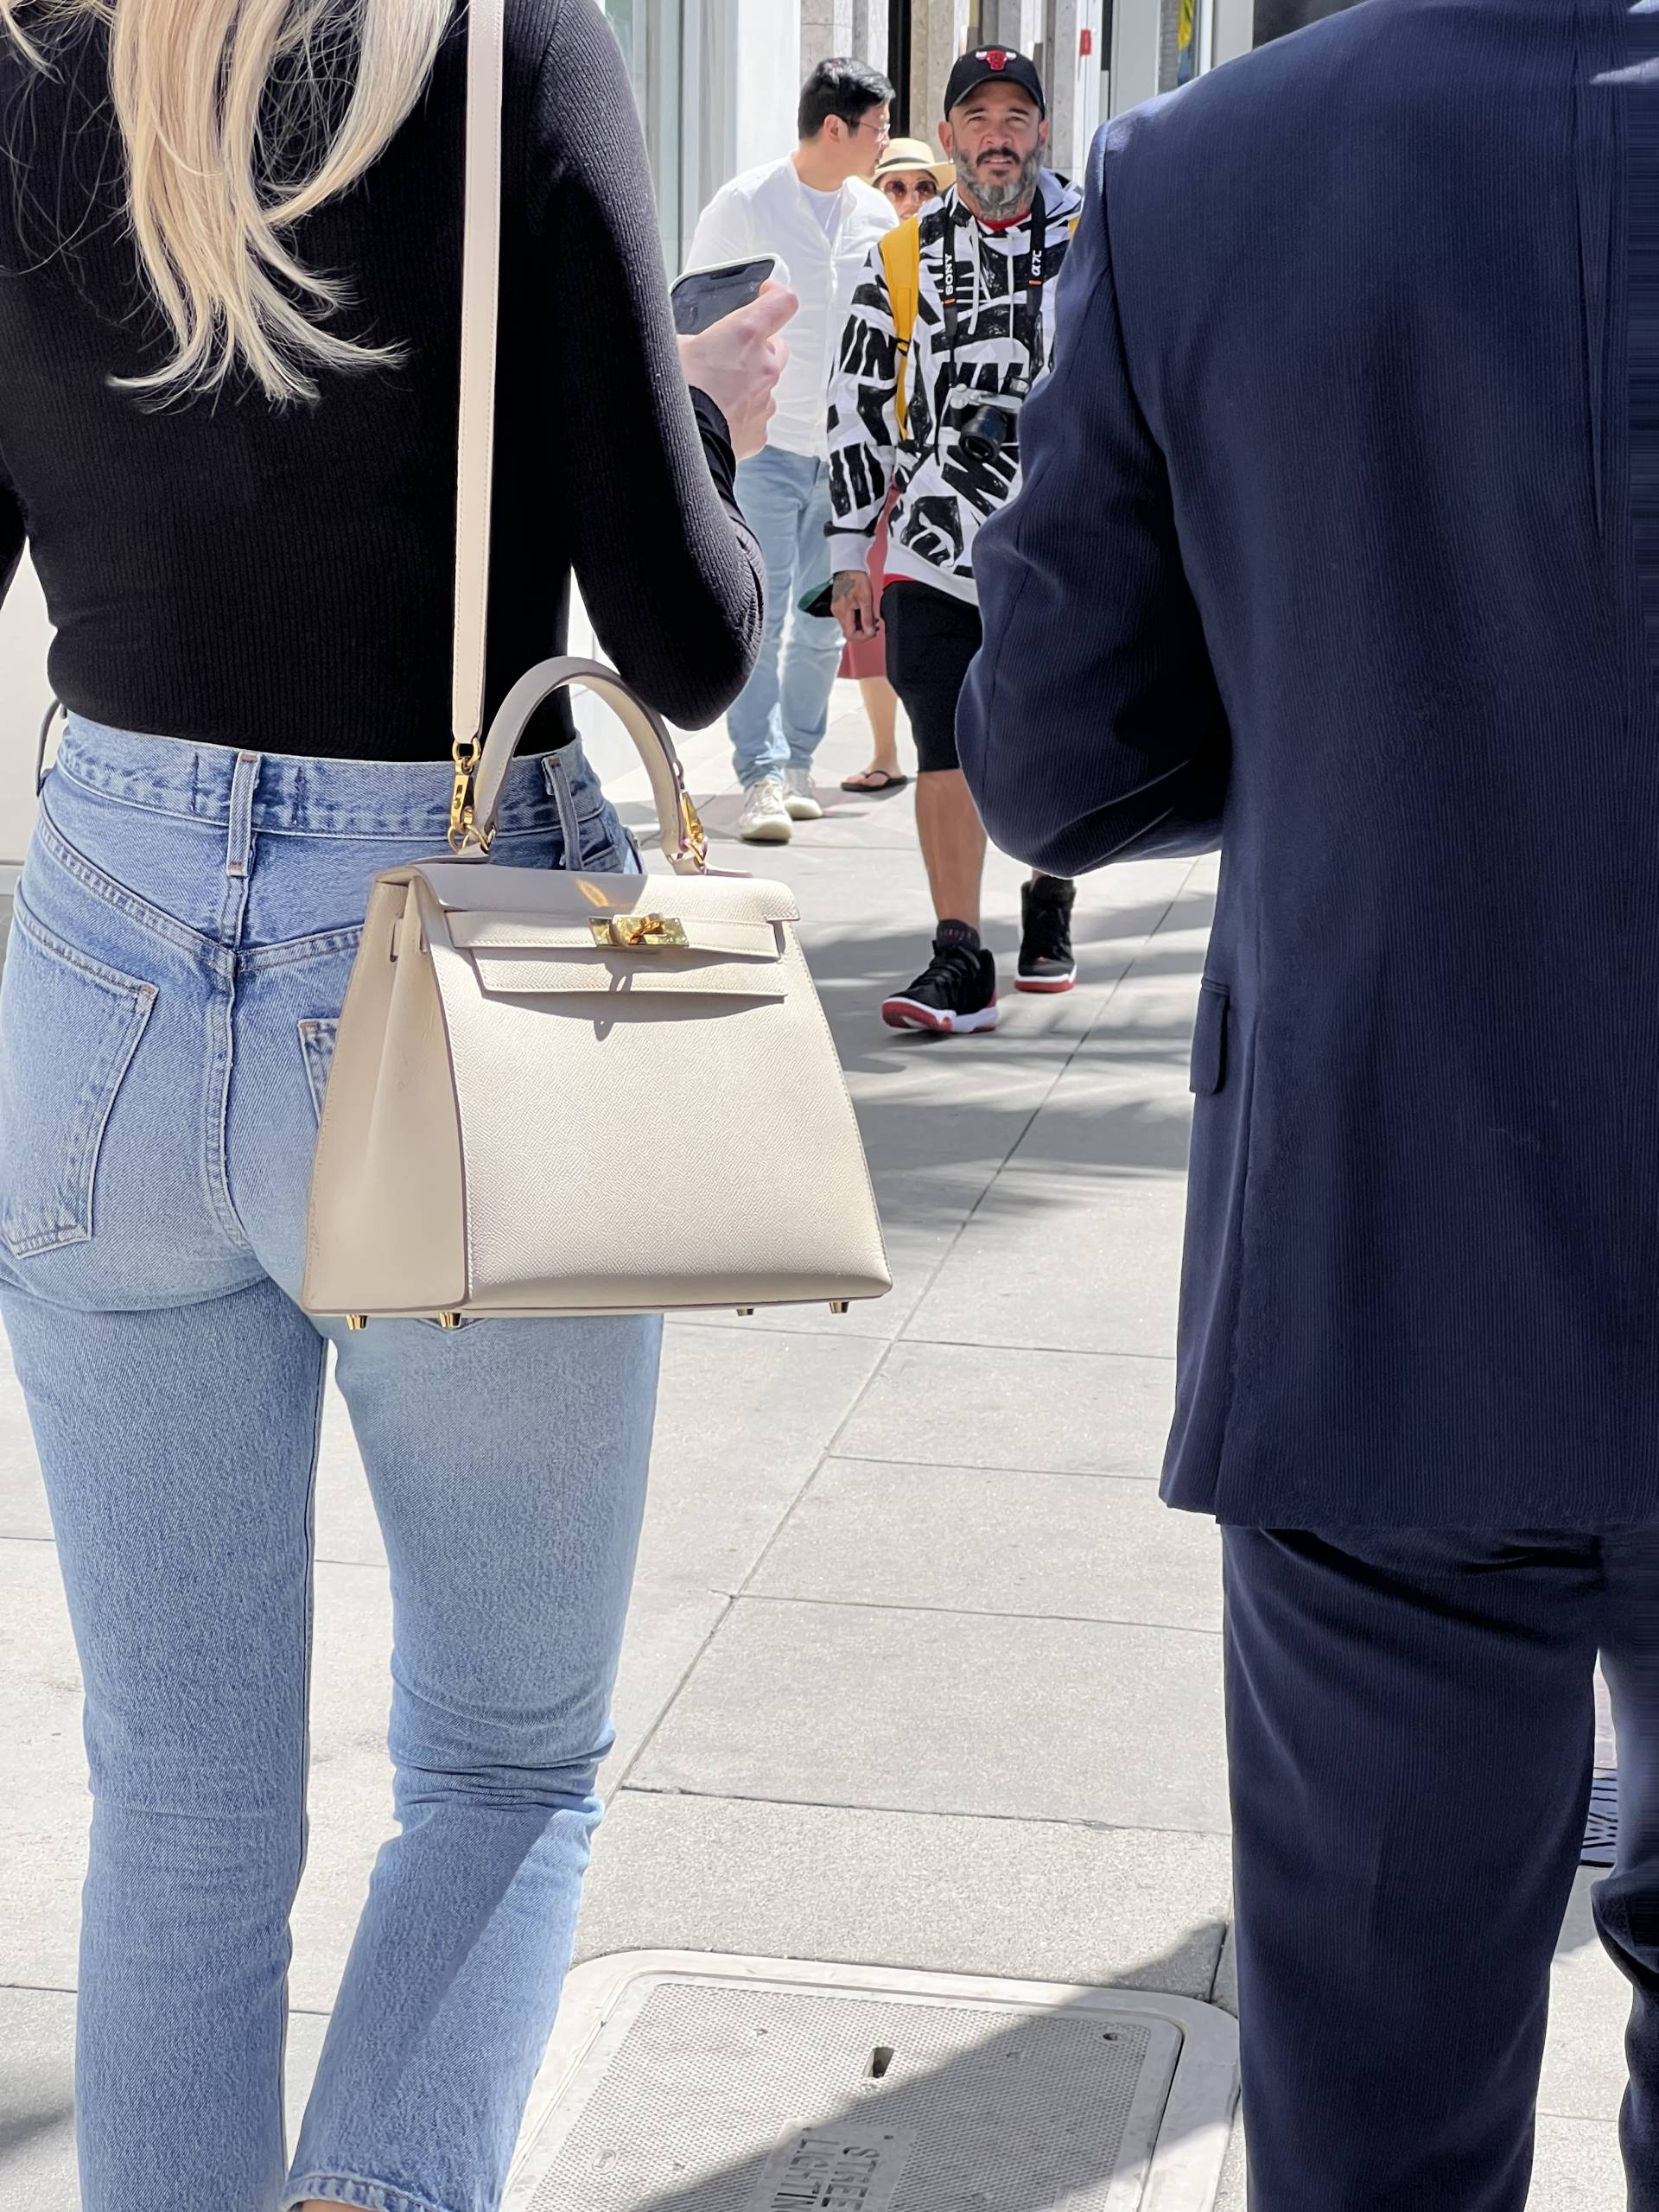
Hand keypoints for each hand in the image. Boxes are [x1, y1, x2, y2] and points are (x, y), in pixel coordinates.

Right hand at [679, 281, 797, 461]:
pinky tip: (719, 417)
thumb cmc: (678, 393)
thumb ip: (694, 340)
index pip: (782, 302)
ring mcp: (766, 400)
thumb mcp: (675, 348)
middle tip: (731, 355)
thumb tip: (687, 345)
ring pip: (765, 385)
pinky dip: (743, 415)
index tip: (766, 294)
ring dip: (748, 384)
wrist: (680, 443)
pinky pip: (756, 417)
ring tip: (717, 393)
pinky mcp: (760, 431)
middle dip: (758, 348)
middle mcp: (764, 366)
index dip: (775, 295)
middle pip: (776, 347)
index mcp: (746, 334)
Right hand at [832, 569, 875, 642]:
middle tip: (875, 626)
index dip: (863, 637)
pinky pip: (848, 619)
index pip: (851, 634)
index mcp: (843, 611)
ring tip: (872, 619)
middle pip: (850, 631)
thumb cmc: (857, 579)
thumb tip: (870, 632)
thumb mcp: (866, 599)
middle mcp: (837, 613)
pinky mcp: (839, 607)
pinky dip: (858, 620)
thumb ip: (867, 618)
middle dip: (863, 631)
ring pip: (850, 626)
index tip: (873, 633)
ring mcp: (837, 610)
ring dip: (861, 626)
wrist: (849, 567)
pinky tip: (865, 615)